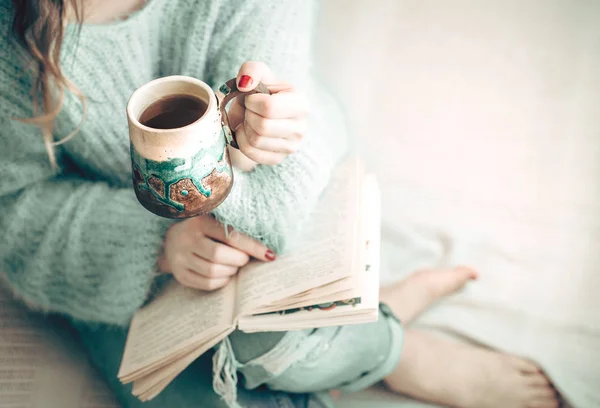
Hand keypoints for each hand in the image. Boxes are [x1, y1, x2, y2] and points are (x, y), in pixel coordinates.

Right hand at [157, 216, 275, 290]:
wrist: (170, 241)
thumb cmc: (204, 231)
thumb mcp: (214, 223)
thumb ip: (235, 231)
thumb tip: (266, 250)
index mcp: (200, 222)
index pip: (230, 236)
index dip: (252, 247)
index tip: (270, 255)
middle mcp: (187, 239)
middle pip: (219, 255)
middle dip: (239, 260)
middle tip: (244, 259)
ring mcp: (180, 258)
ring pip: (213, 272)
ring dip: (231, 271)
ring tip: (234, 266)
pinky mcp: (180, 275)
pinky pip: (207, 284)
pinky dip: (222, 281)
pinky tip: (225, 275)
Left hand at [227, 61, 308, 168]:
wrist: (258, 115)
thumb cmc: (260, 93)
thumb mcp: (258, 74)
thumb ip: (251, 70)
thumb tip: (245, 85)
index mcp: (301, 103)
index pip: (269, 107)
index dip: (252, 102)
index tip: (251, 98)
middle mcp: (301, 127)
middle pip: (262, 125)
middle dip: (248, 115)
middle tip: (249, 110)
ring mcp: (291, 146)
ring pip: (256, 140)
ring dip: (244, 127)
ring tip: (248, 120)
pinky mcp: (278, 158)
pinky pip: (251, 152)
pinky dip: (241, 140)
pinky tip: (246, 132)